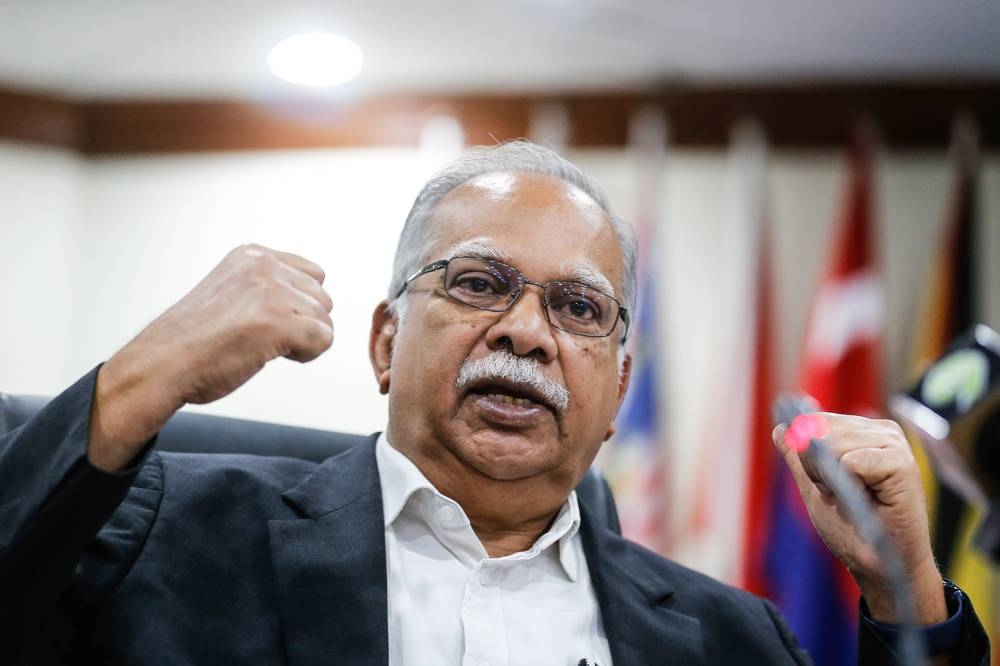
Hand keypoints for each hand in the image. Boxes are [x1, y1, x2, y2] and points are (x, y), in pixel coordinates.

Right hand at [88, 244, 332, 470]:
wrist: (162, 364)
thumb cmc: (194, 339)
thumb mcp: (234, 291)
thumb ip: (269, 286)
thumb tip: (316, 299)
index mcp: (253, 254)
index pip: (313, 276)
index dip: (298, 306)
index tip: (264, 320)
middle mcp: (264, 266)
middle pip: (323, 299)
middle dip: (303, 324)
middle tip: (262, 337)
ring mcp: (272, 291)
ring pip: (324, 321)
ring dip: (302, 341)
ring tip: (261, 345)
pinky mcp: (279, 321)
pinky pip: (323, 340)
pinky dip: (306, 355)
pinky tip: (272, 356)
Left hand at [773, 413, 946, 623]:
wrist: (879, 566)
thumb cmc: (852, 529)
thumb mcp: (815, 486)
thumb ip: (799, 456)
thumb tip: (780, 428)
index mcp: (865, 431)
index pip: (815, 420)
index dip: (809, 454)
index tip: (827, 483)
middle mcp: (883, 431)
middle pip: (820, 429)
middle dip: (817, 466)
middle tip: (842, 495)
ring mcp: (895, 444)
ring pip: (832, 444)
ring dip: (832, 477)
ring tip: (856, 499)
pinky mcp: (901, 462)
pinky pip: (850, 461)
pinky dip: (848, 484)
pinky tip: (868, 501)